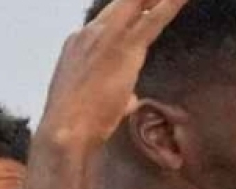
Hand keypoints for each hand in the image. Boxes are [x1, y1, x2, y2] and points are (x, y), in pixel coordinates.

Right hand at [37, 0, 190, 148]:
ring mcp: (106, 37)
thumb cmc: (79, 123)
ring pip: (137, 4)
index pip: (109, 20)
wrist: (66, 128)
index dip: (130, 12)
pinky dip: (169, 6)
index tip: (146, 7)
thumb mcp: (96, 101)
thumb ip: (116, 94)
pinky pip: (152, 20)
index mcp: (80, 44)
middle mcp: (90, 33)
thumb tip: (127, 100)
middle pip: (122, 4)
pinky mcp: (124, 48)